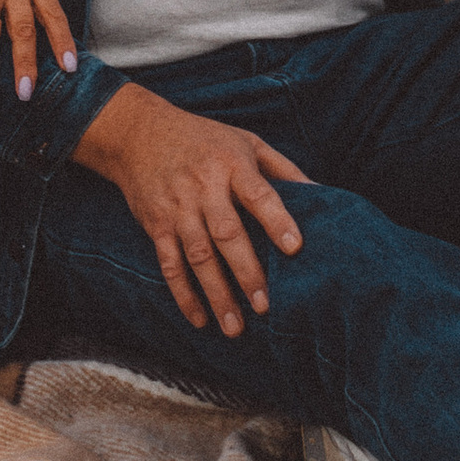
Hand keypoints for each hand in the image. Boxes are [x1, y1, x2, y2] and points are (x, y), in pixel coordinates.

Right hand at [73, 83, 309, 338]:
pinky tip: (199, 319)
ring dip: (216, 293)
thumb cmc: (203, 139)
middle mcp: (203, 186)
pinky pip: (169, 264)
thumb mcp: (245, 141)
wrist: (138, 133)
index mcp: (231, 164)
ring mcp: (177, 207)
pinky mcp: (156, 224)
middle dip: (246, 271)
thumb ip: (282, 168)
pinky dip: (183, 294)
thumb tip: (321, 194)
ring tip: (235, 327)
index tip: (295, 248)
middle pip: (226, 232)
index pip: (259, 194)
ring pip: (198, 255)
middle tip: (264, 306)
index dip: (277, 221)